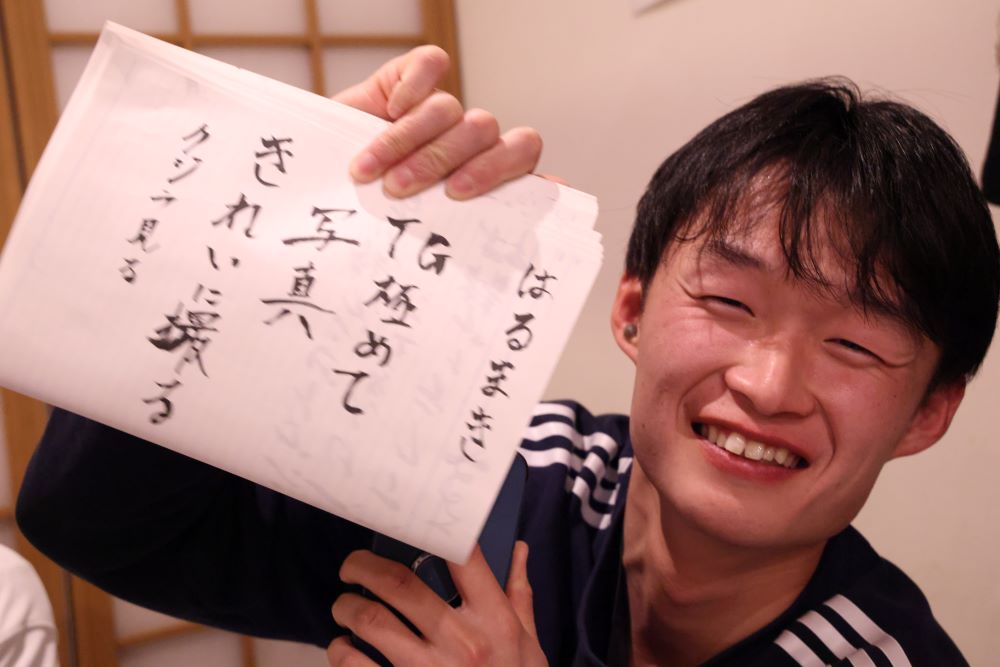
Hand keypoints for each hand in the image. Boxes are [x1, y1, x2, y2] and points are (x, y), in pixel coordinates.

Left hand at [327, 541, 546, 665]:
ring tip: (344, 607)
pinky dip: (341, 651)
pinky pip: (356, 666)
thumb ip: (519, 598)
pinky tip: (342, 646)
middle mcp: (461, 642)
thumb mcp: (529, 648)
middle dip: (364, 566)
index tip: (408, 523)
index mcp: (494, 621)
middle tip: (352, 566)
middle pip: (399, 583)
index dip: (432, 531)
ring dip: (347, 608)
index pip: (462, 558)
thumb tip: (518, 550)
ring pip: (370, 620)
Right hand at [332, 46, 541, 199]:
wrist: (320, 188)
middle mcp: (467, 138)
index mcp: (485, 171)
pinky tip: (389, 110)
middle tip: (400, 188)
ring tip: (370, 173)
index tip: (456, 194)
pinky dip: (414, 85)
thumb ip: (477, 220)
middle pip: (483, 130)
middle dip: (440, 162)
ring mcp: (438, 109)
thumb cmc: (373, 216)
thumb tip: (551, 192)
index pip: (522, 151)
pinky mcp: (408, 79)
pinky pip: (431, 63)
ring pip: (449, 108)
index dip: (498, 168)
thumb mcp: (419, 228)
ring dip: (408, 141)